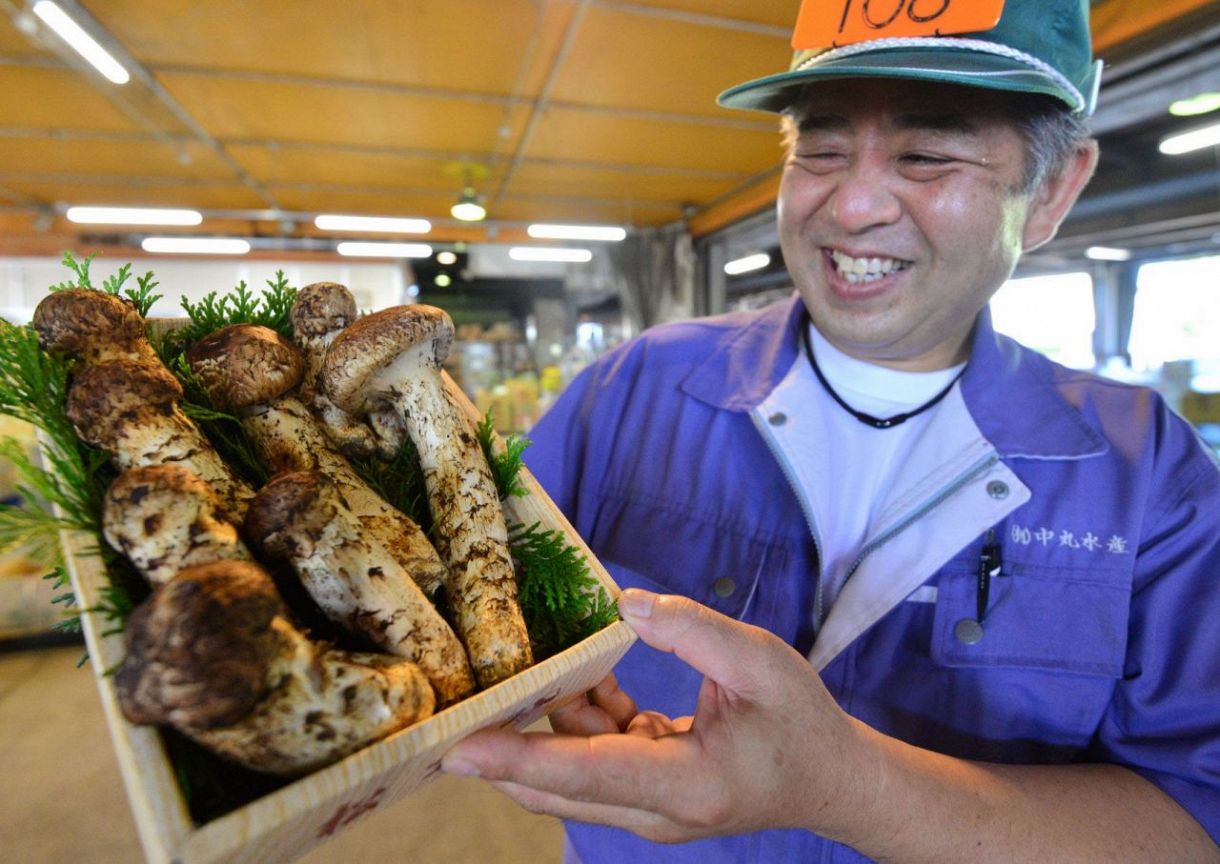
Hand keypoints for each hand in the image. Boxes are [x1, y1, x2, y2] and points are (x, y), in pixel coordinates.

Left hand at [441, 589, 878, 843]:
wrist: (833, 779)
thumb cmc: (803, 723)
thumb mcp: (761, 662)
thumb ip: (693, 631)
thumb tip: (626, 607)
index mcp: (686, 784)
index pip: (586, 772)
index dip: (517, 758)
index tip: (458, 747)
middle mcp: (655, 811)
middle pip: (555, 785)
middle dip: (501, 743)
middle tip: (456, 697)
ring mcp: (647, 809)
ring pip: (567, 772)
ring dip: (545, 720)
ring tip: (526, 661)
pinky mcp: (644, 794)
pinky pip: (591, 759)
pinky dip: (579, 718)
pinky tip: (587, 675)